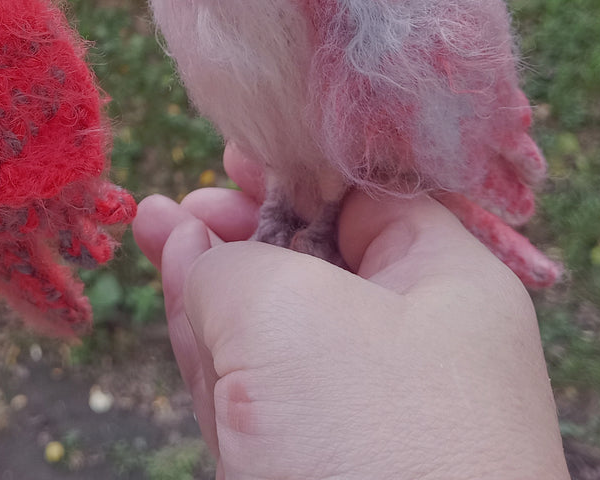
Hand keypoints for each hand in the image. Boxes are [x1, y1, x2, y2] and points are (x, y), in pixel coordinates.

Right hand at [133, 146, 567, 479]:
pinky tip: (177, 296)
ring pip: (272, 326)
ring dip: (211, 281)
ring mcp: (361, 412)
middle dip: (236, 227)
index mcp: (446, 284)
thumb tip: (189, 242)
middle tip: (172, 206)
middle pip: (312, 259)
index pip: (370, 197)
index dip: (295, 169)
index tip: (229, 152)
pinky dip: (212, 347)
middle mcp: (413, 344)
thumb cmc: (367, 437)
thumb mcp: (288, 311)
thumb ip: (227, 261)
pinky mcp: (314, 464)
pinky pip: (256, 390)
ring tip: (152, 228)